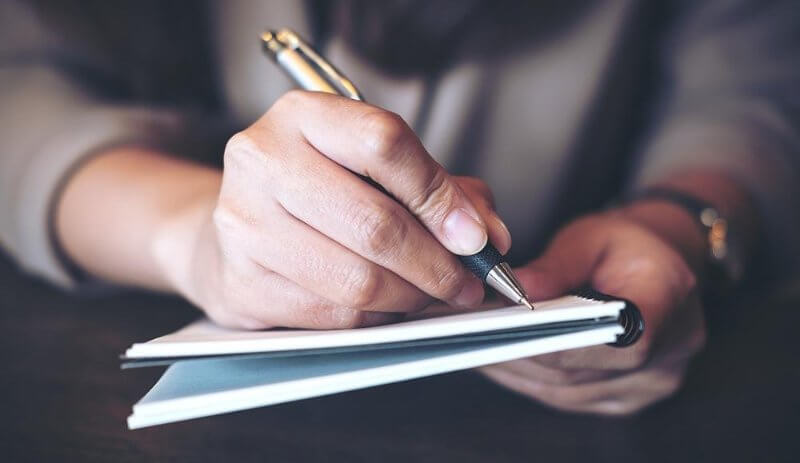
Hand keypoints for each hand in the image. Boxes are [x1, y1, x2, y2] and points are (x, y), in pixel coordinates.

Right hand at [154, 91, 510, 328]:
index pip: (384, 144)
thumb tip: (488, 236)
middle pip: (374, 222)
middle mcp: (263, 161)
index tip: (475, 236)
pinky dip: (376, 319)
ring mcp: (244, 224)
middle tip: (466, 283)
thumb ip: (440, 188)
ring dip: (411, 298)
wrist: (238, 224)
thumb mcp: (374, 166)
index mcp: (302, 116)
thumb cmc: (317, 190)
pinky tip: (387, 307)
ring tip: (430, 295)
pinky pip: (332, 316)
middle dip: (437, 264)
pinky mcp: (241, 283)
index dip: (440, 197)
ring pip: (357, 279)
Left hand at [480, 210, 705, 414]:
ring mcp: (649, 384)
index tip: (508, 332)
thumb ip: (555, 267)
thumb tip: (516, 292)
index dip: (559, 342)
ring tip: (474, 346)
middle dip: (521, 353)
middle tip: (472, 337)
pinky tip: (498, 360)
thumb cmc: (627, 246)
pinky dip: (530, 379)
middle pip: (581, 371)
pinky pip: (569, 398)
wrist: (661, 265)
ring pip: (567, 391)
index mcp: (668, 301)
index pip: (614, 340)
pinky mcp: (624, 398)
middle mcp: (668, 354)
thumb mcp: (591, 237)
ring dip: (517, 370)